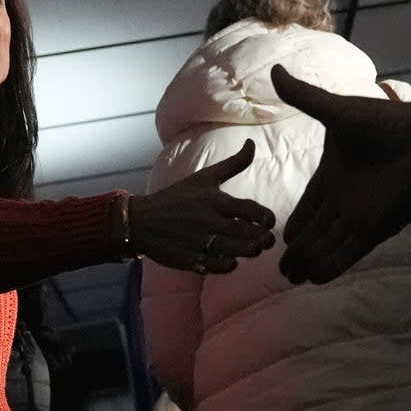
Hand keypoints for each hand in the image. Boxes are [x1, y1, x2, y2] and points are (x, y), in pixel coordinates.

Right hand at [132, 139, 275, 273]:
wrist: (141, 221)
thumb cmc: (175, 198)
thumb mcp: (203, 178)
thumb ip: (233, 164)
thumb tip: (251, 143)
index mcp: (215, 201)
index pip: (252, 211)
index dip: (267, 219)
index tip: (269, 223)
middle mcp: (210, 222)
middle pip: (250, 235)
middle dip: (263, 239)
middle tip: (265, 240)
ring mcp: (201, 242)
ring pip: (238, 252)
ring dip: (250, 251)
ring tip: (251, 249)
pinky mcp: (192, 259)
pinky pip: (220, 267)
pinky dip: (230, 265)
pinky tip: (231, 259)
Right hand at [269, 64, 410, 283]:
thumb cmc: (385, 123)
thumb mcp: (336, 110)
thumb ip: (303, 97)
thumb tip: (275, 70)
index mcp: (334, 175)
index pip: (308, 205)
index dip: (296, 222)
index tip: (281, 237)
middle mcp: (345, 199)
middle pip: (316, 231)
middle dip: (298, 249)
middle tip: (280, 267)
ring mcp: (359, 216)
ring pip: (328, 245)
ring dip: (311, 261)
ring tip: (291, 277)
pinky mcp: (375, 229)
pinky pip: (348, 252)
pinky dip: (333, 266)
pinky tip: (316, 278)